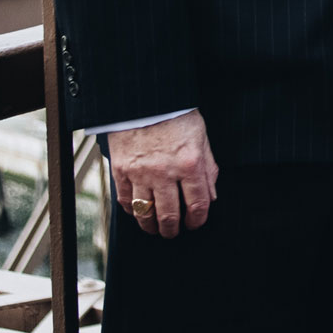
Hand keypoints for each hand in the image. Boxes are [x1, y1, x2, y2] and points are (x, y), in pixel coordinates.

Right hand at [109, 110, 219, 238]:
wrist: (147, 100)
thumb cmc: (177, 117)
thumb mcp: (202, 139)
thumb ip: (208, 170)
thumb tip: (210, 196)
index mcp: (189, 164)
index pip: (197, 204)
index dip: (197, 220)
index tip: (195, 223)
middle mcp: (165, 172)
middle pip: (169, 215)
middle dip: (173, 229)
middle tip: (174, 232)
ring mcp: (141, 173)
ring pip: (145, 213)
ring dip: (151, 226)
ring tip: (156, 229)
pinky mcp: (121, 170)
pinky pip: (125, 200)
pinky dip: (132, 211)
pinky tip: (138, 212)